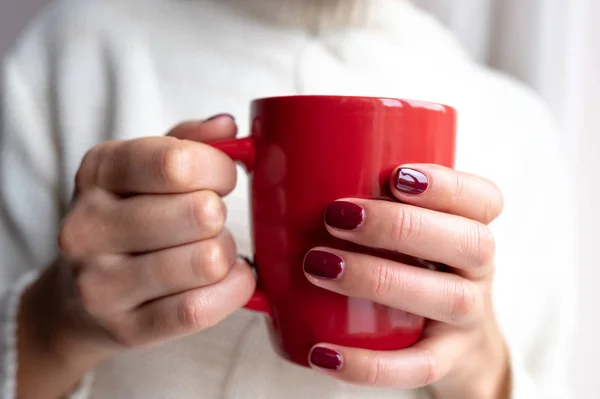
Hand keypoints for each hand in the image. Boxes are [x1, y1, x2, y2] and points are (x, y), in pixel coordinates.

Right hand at [18, 115, 255, 396]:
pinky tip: (231, 279)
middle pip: (200, 213)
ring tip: (213, 251)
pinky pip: (199, 310)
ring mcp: (101, 284)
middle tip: (210, 222)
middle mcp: (89, 226)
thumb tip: (226, 126)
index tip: (223, 179)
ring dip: (227, 254)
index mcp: (98, 172)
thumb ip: (187, 139)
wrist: (79, 296)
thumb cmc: (127, 219)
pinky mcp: (125, 328)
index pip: (178, 162)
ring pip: (206, 261)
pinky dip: (233, 290)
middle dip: (221, 216)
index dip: (219, 170)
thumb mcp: (143, 168)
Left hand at [303, 165, 509, 398]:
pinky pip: (417, 367)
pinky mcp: (446, 360)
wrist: (450, 342)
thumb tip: (260, 159)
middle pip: (469, 242)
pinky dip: (369, 363)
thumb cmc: (408, 264)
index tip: (396, 175)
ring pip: (446, 298)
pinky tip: (324, 352)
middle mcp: (478, 269)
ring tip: (318, 265)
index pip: (483, 199)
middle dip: (400, 225)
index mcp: (468, 226)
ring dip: (380, 277)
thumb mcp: (401, 228)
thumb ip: (356, 192)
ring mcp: (467, 317)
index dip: (448, 184)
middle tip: (337, 215)